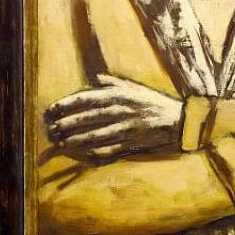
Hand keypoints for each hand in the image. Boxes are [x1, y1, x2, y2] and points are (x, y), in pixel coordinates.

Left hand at [44, 74, 181, 160]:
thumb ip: (115, 84)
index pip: (86, 98)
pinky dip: (95, 152)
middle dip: (66, 123)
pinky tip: (82, 155)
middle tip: (51, 129)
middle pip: (87, 117)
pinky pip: (111, 149)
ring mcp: (128, 128)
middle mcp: (121, 110)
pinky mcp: (134, 143)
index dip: (66, 104)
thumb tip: (96, 79)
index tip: (52, 110)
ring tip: (60, 143)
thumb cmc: (157, 104)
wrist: (183, 121)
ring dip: (76, 140)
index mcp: (120, 95)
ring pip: (96, 135)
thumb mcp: (136, 89)